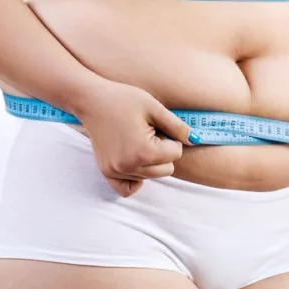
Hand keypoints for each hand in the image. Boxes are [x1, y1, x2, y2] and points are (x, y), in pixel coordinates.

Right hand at [74, 79, 199, 196]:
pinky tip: (134, 161)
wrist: (92, 100)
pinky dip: (136, 178)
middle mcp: (128, 166)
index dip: (171, 138)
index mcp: (143, 151)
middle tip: (147, 134)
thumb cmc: (124, 100)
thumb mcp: (155, 108)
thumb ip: (178, 127)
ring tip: (137, 140)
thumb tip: (196, 140)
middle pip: (166, 170)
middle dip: (163, 152)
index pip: (176, 154)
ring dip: (150, 162)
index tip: (156, 126)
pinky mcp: (107, 172)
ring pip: (151, 176)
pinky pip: (127, 189)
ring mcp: (115, 171)